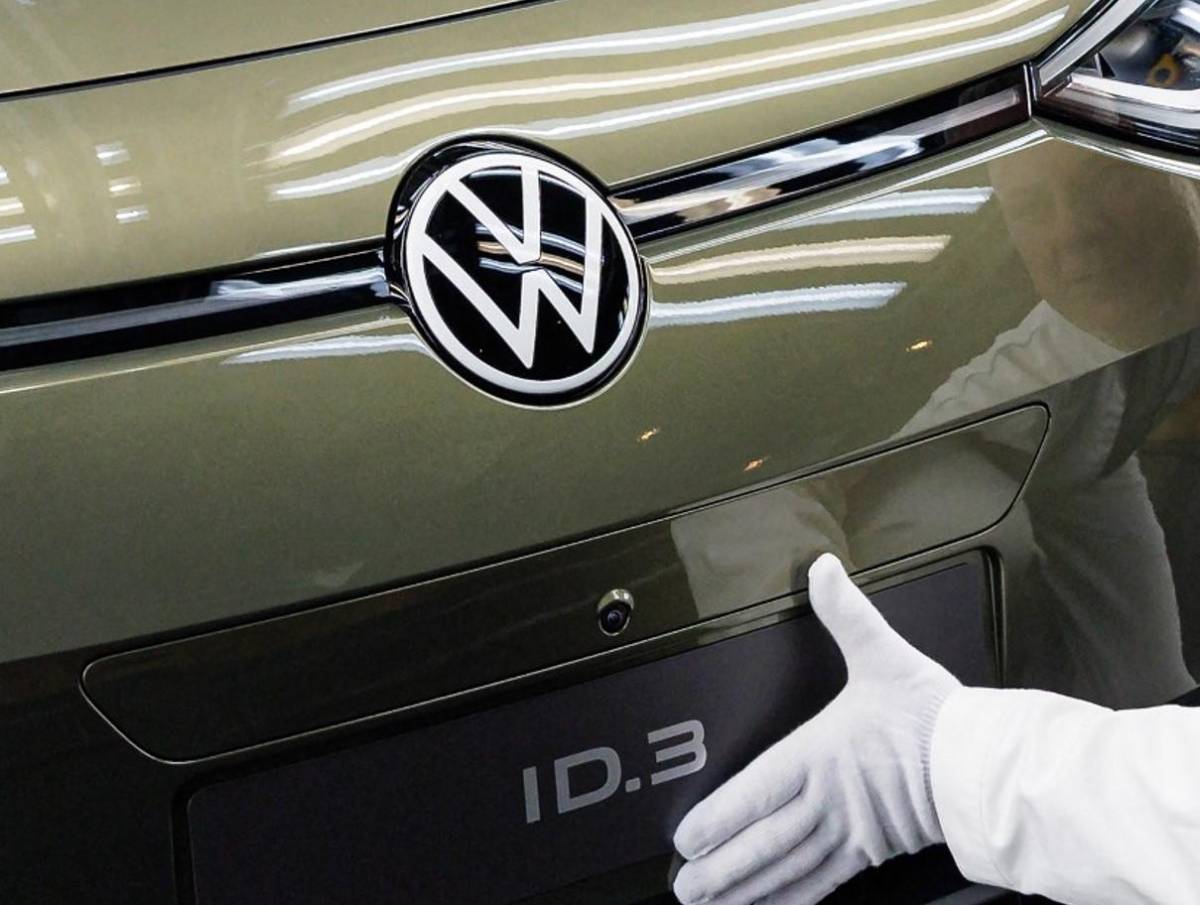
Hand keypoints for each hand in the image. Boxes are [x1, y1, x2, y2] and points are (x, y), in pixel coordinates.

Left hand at [671, 553, 959, 904]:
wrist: (984, 765)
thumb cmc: (933, 717)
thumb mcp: (884, 656)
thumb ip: (846, 614)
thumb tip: (823, 571)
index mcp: (819, 755)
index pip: (755, 792)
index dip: (718, 819)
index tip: (686, 839)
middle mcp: (827, 800)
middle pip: (763, 843)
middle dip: (721, 868)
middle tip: (685, 888)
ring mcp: (849, 832)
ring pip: (787, 869)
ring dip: (747, 890)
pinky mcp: (871, 852)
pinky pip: (823, 884)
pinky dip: (791, 901)